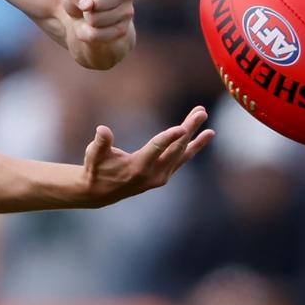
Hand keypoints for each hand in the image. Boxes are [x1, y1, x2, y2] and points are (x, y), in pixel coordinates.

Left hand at [61, 0, 135, 69]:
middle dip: (85, 7)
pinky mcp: (122, 30)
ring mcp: (128, 12)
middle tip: (89, 6)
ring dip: (87, 20)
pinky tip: (94, 26)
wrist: (87, 18)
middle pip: (96, 3)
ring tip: (91, 15)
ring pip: (95, 20)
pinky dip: (87, 32)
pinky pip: (95, 34)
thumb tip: (88, 6)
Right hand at [77, 106, 213, 207]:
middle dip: (189, 129)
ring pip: (182, 155)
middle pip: (175, 149)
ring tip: (210, 127)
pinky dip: (192, 148)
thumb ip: (100, 142)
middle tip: (201, 112)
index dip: (169, 137)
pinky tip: (203, 137)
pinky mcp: (163, 177)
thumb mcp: (93, 155)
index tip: (183, 127)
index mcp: (137, 167)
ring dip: (196, 139)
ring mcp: (160, 177)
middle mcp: (152, 174)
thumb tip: (102, 129)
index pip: (156, 148)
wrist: (99, 193)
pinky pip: (181, 160)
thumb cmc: (95, 168)